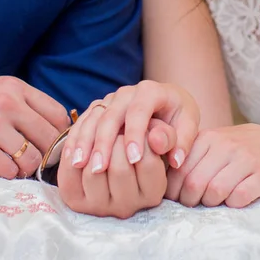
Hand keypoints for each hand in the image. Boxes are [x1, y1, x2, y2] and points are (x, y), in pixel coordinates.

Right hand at [0, 77, 69, 178]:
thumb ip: (21, 106)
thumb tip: (55, 131)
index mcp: (14, 87)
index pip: (58, 114)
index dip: (60, 133)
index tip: (52, 144)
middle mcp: (8, 103)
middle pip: (51, 139)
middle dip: (48, 155)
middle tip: (36, 161)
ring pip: (33, 159)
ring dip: (26, 167)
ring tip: (12, 163)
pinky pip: (10, 171)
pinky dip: (7, 174)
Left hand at [58, 134, 166, 218]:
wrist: (109, 162)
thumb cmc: (138, 145)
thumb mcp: (157, 139)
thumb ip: (164, 135)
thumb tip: (155, 137)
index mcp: (152, 194)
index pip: (146, 162)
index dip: (139, 137)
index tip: (136, 125)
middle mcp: (128, 207)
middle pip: (119, 168)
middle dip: (115, 140)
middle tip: (116, 129)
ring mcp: (101, 208)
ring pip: (93, 172)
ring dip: (93, 146)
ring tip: (100, 135)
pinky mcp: (76, 203)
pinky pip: (69, 174)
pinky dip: (72, 153)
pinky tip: (80, 143)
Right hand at [63, 80, 199, 173]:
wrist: (165, 105)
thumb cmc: (177, 118)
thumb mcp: (186, 126)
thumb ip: (181, 141)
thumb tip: (175, 159)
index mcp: (151, 91)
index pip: (140, 110)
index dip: (136, 135)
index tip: (134, 160)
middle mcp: (126, 92)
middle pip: (110, 115)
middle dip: (104, 142)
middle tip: (100, 169)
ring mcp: (109, 100)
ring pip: (92, 119)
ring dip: (84, 142)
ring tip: (80, 165)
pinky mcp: (97, 109)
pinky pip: (82, 123)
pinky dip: (76, 140)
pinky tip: (72, 159)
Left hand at [165, 124, 259, 207]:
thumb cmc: (236, 150)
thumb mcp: (211, 145)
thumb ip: (188, 158)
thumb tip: (161, 184)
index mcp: (207, 138)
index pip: (179, 169)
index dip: (173, 190)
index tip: (176, 198)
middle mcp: (225, 146)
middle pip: (194, 182)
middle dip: (189, 200)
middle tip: (192, 204)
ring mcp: (246, 159)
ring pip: (215, 191)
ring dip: (210, 203)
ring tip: (212, 201)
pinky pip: (239, 197)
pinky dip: (232, 204)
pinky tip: (232, 200)